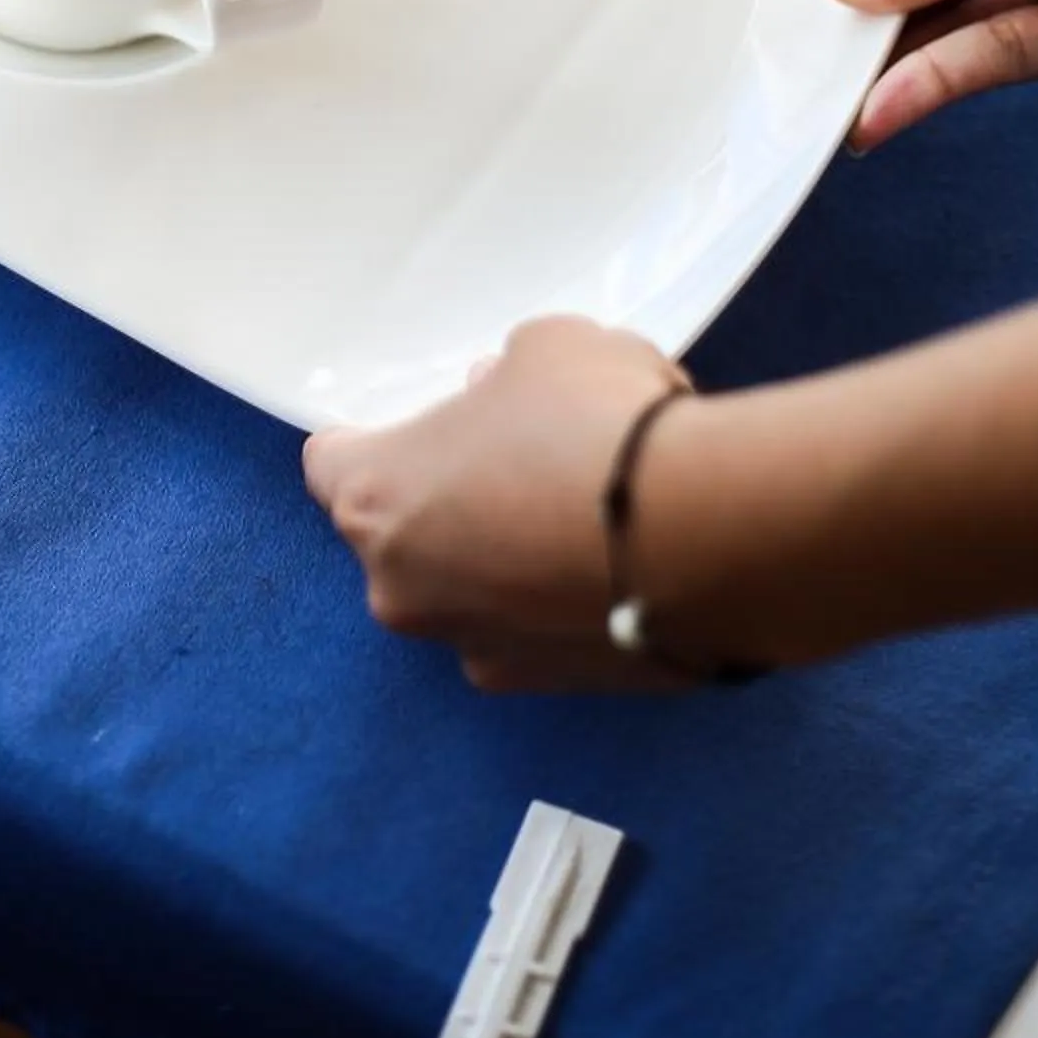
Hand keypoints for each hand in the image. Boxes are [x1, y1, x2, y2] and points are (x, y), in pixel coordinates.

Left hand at [302, 318, 693, 689]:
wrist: (707, 537)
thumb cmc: (600, 427)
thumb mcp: (544, 350)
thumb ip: (502, 380)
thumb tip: (499, 401)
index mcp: (375, 498)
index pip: (330, 466)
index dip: (370, 439)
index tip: (417, 427)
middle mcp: (402, 589)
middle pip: (398, 533)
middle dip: (446, 496)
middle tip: (515, 457)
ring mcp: (471, 648)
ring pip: (465, 589)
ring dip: (501, 556)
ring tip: (581, 513)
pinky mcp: (543, 688)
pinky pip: (530, 629)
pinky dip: (555, 602)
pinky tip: (614, 564)